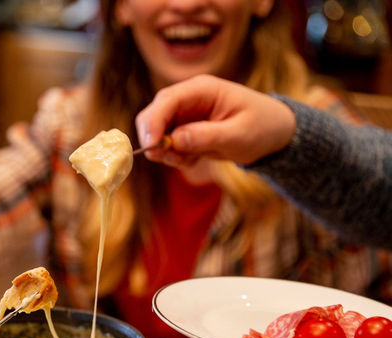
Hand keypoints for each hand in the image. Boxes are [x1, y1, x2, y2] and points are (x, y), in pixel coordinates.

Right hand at [136, 74, 295, 166]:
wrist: (274, 133)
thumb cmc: (262, 127)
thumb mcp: (239, 135)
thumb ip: (207, 136)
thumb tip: (175, 139)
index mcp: (202, 89)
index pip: (166, 101)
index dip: (153, 123)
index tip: (152, 148)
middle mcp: (188, 98)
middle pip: (153, 114)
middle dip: (154, 139)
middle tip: (169, 159)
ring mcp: (185, 114)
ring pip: (157, 132)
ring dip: (166, 151)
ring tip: (191, 159)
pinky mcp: (184, 129)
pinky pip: (167, 144)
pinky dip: (175, 156)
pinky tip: (196, 158)